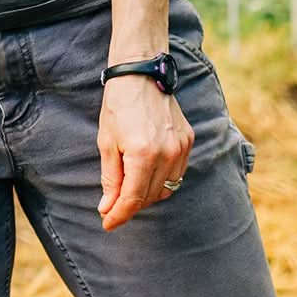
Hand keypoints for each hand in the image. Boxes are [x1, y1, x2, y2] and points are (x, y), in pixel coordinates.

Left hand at [96, 72, 193, 231]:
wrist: (140, 73)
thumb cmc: (118, 105)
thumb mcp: (107, 142)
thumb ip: (111, 178)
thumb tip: (108, 207)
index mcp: (143, 153)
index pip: (133, 198)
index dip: (119, 215)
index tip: (107, 224)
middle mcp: (167, 153)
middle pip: (150, 197)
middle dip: (131, 205)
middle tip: (113, 206)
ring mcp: (181, 147)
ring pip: (167, 189)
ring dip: (147, 195)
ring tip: (129, 189)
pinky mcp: (188, 140)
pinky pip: (177, 173)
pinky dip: (162, 180)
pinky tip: (147, 174)